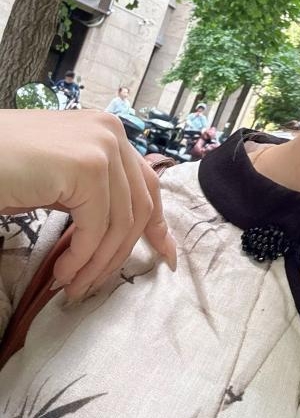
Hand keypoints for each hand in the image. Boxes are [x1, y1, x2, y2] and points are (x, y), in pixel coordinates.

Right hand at [0, 109, 176, 300]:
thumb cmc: (4, 169)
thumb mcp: (62, 180)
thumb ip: (95, 194)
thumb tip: (124, 233)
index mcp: (109, 132)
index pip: (147, 184)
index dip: (157, 225)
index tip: (166, 258)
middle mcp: (112, 132)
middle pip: (139, 206)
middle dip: (120, 253)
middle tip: (95, 284)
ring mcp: (102, 146)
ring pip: (121, 222)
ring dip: (98, 263)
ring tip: (74, 286)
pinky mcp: (87, 166)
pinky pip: (97, 227)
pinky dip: (82, 257)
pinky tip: (63, 273)